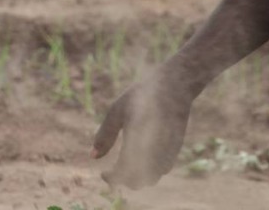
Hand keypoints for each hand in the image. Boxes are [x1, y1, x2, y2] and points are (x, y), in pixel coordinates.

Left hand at [92, 66, 191, 188]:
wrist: (174, 86)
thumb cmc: (141, 95)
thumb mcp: (117, 111)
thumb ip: (105, 136)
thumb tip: (92, 156)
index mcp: (136, 143)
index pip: (122, 174)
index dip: (111, 178)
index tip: (103, 173)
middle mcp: (153, 152)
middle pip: (136, 182)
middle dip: (123, 180)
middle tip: (113, 170)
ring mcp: (167, 153)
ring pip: (151, 179)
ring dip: (137, 177)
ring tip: (126, 163)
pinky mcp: (176, 150)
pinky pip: (163, 170)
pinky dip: (151, 170)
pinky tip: (143, 157)